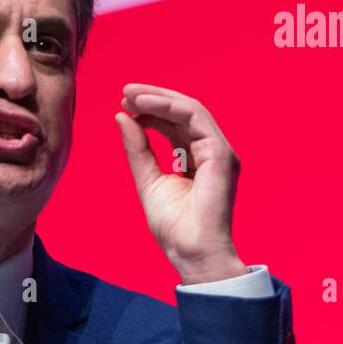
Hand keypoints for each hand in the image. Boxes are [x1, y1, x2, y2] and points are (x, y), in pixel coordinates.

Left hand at [114, 83, 246, 284]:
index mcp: (196, 158)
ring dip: (159, 98)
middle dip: (153, 98)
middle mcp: (211, 151)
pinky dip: (169, 107)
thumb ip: (137, 148)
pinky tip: (144, 106)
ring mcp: (218, 151)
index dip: (151, 110)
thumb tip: (122, 117)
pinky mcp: (220, 154)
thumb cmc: (173, 226)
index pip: (175, 123)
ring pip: (190, 110)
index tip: (124, 105)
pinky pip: (195, 118)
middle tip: (125, 92)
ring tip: (131, 95)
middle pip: (183, 112)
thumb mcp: (147, 179)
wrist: (191, 252)